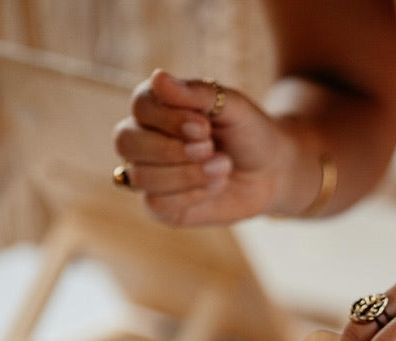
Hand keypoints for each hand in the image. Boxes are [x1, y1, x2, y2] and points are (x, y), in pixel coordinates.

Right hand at [113, 69, 293, 225]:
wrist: (270, 172)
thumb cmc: (247, 133)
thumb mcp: (231, 105)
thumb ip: (197, 92)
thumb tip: (157, 78)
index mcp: (156, 107)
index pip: (139, 106)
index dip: (170, 119)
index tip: (205, 126)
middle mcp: (143, 139)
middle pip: (125, 142)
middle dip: (171, 149)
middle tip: (210, 148)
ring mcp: (148, 174)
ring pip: (141, 176)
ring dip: (187, 173)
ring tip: (222, 166)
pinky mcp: (161, 207)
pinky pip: (156, 204)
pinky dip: (191, 195)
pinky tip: (215, 186)